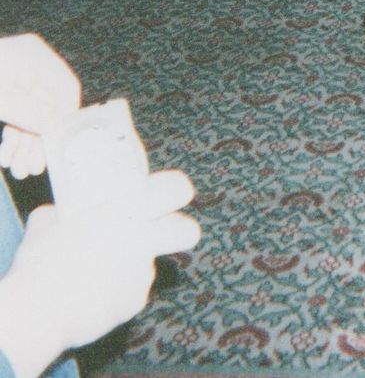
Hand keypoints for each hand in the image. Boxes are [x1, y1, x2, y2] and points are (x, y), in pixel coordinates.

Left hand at [0, 35, 81, 178]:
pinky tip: (7, 157)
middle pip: (47, 106)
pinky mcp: (5, 92)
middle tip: (33, 168)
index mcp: (33, 56)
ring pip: (32, 116)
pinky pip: (18, 116)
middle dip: (39, 139)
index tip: (57, 146)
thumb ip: (28, 112)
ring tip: (18, 169)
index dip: (64, 117)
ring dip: (26, 144)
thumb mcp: (0, 98)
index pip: (65, 86)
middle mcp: (29, 65)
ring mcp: (17, 78)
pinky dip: (14, 137)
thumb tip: (54, 127)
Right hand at [0, 170, 199, 377]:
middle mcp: (144, 242)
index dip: (176, 187)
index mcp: (129, 212)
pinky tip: (93, 293)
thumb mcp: (48, 221)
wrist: (39, 313)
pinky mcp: (133, 305)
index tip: (167, 191)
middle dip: (181, 229)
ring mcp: (142, 276)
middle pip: (189, 231)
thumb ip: (64, 212)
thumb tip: (60, 213)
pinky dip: (118, 291)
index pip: (177, 188)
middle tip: (160, 229)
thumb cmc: (43, 260)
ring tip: (99, 270)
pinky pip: (132, 291)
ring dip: (133, 264)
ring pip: (151, 263)